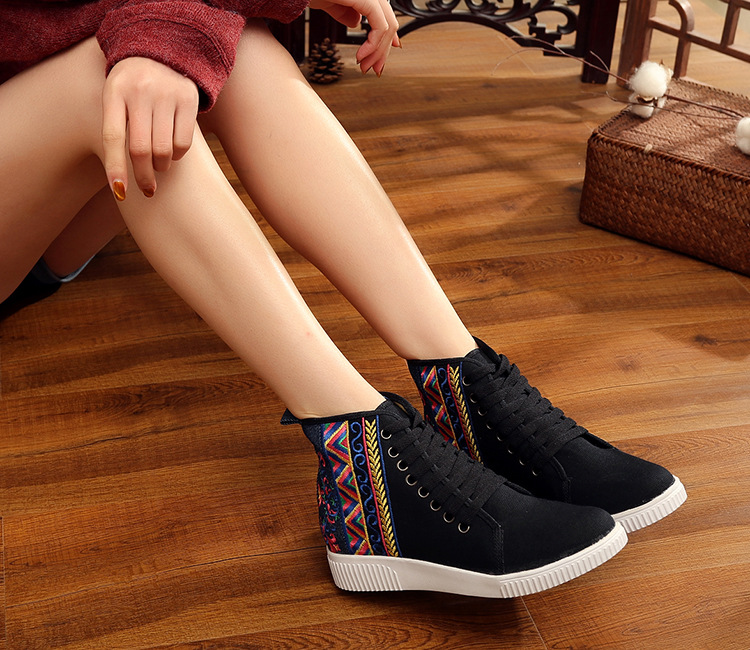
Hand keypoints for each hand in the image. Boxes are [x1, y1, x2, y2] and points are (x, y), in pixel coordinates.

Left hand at [101, 57, 198, 199]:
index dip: (115, 166)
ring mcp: (166, 94)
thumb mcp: (116, 98)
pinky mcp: (188, 99)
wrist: (161, 51)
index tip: (120, 191)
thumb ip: (116, 128)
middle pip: (141, 149)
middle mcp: (141, 91)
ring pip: (164, 150)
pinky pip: (183, 143)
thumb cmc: (132, 87)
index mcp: (115, 91)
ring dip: (161, 166)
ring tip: (159, 165)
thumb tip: (120, 181)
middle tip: (146, 189)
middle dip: (143, 176)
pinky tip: (172, 151)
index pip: (113, 136)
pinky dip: (177, 155)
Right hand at [308, 0, 399, 75]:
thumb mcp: (331, 3)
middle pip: (389, 24)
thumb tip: (356, 22)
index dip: (386, 40)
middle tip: (373, 69)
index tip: (379, 58)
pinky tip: (361, 56)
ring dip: (378, 52)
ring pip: (388, 27)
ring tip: (365, 65)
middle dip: (382, 51)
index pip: (385, 17)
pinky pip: (380, 27)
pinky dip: (373, 46)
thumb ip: (346, 12)